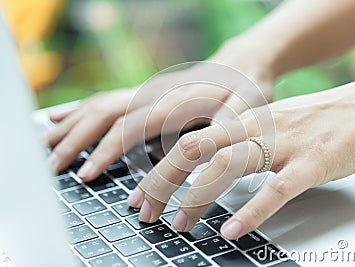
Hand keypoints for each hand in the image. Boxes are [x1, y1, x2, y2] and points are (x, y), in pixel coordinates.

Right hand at [47, 40, 273, 180]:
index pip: (130, 127)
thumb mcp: (245, 112)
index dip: (106, 152)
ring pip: (102, 105)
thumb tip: (192, 164)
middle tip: (55, 166)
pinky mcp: (149, 94)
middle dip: (77, 140)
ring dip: (74, 125)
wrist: (245, 63)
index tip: (88, 175)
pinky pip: (109, 101)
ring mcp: (150, 92)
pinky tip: (68, 119)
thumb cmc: (247, 89)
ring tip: (49, 145)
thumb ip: (220, 134)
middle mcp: (156, 94)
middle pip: (105, 113)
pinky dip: (83, 112)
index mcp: (175, 102)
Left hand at [127, 67, 354, 238]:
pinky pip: (277, 188)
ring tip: (180, 225)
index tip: (140, 193)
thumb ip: (240, 142)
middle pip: (195, 147)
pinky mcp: (312, 162)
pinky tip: (233, 230)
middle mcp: (257, 126)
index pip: (188, 138)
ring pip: (229, 165)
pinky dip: (253, 210)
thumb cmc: (318, 121)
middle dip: (162, 181)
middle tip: (145, 211)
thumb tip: (208, 169)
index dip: (158, 167)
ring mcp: (284, 143)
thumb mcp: (270, 126)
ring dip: (198, 197)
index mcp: (244, 119)